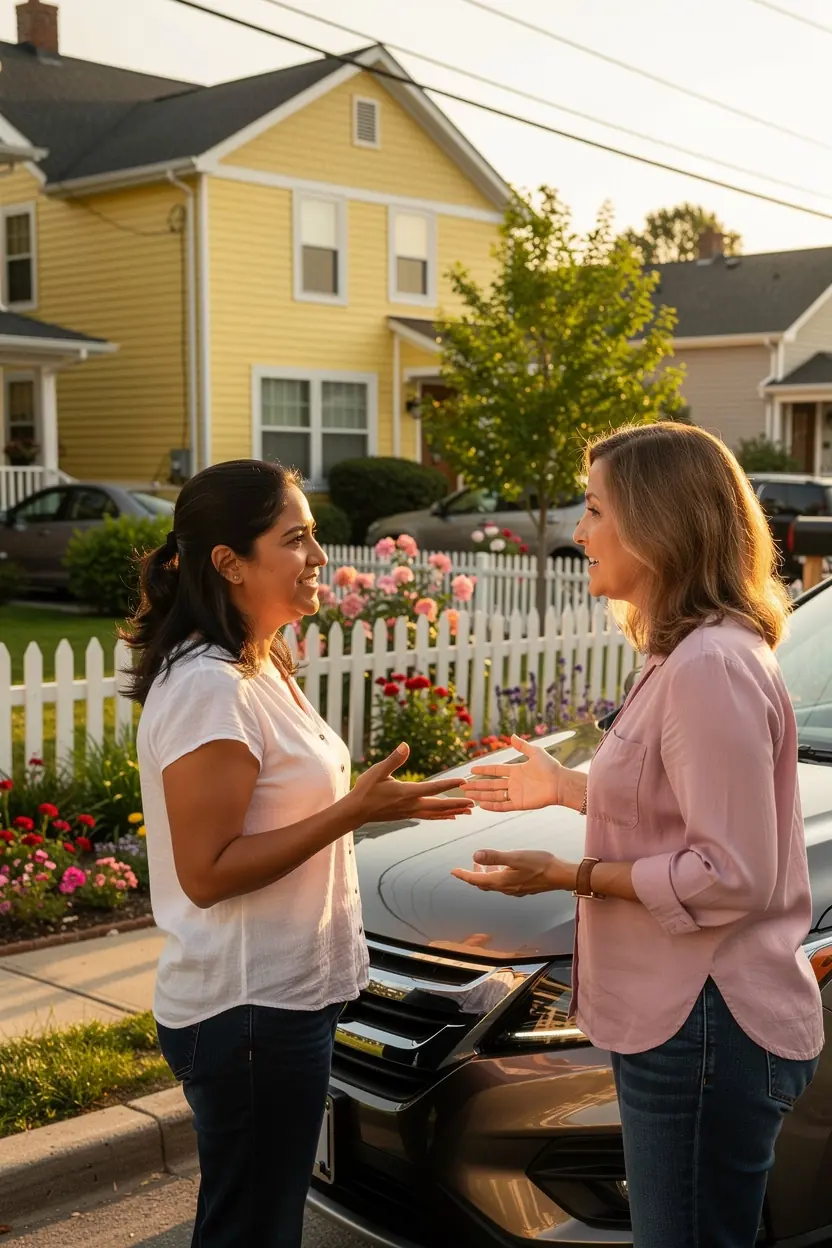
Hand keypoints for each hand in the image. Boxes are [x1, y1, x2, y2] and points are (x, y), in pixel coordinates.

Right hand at [350, 743, 474, 823]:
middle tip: (474, 803)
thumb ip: (393, 759)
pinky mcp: (407, 815)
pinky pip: (429, 816)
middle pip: (439, 805)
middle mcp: (411, 804)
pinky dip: (441, 816)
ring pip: (436, 813)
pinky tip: (449, 816)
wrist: (356, 811)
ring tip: (468, 812)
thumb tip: (405, 745)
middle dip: (457, 804)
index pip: (433, 788)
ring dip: (452, 811)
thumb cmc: (366, 789)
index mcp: (406, 792)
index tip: (464, 782)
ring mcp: (410, 812)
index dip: (449, 784)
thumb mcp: (377, 771)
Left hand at [451, 849, 576, 895]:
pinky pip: (504, 883)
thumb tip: (475, 855)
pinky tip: (503, 867)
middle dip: (473, 875)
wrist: (560, 875)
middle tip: (467, 866)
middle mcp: (506, 889)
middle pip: (483, 884)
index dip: (464, 875)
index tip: (453, 871)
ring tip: (484, 862)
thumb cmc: (540, 864)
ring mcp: (515, 890)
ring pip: (494, 884)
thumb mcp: (515, 857)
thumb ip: (495, 856)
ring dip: (486, 875)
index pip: (476, 880)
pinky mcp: (522, 887)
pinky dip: (497, 875)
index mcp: (501, 882)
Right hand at [461, 735, 564, 811]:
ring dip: (481, 795)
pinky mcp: (519, 804)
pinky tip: (482, 806)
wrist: (560, 783)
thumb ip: (522, 746)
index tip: (472, 770)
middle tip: (464, 786)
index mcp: (516, 771)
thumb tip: (512, 736)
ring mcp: (516, 794)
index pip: (495, 770)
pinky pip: (503, 806)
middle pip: (491, 784)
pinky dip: (492, 806)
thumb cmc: (550, 767)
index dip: (484, 770)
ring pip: (494, 795)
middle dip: (477, 785)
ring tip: (468, 795)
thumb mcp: (535, 752)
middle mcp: (514, 783)